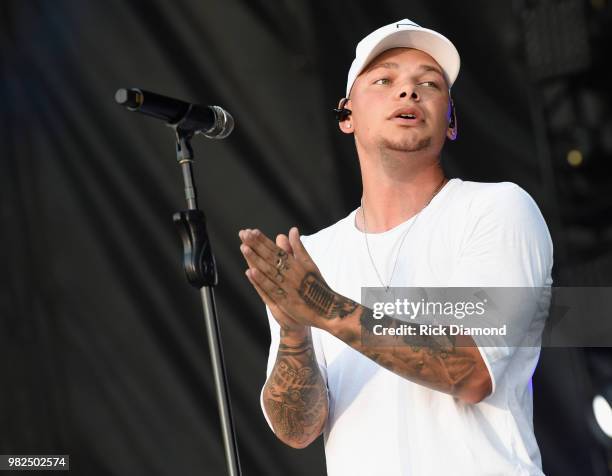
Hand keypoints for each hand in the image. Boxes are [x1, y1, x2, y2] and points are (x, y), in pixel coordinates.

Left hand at [239, 227, 354, 328]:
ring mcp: (288, 286)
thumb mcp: (309, 263)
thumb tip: (293, 230)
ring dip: (256, 259)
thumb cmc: (317, 285)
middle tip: (244, 234)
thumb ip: (298, 247)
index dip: (263, 240)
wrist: (328, 308)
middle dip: (256, 245)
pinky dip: (261, 280)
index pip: (276, 249)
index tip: (252, 231)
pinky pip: (271, 288)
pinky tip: (251, 272)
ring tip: (244, 248)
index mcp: (296, 263)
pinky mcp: (286, 300)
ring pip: (269, 270)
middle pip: (270, 257)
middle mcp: (291, 272)